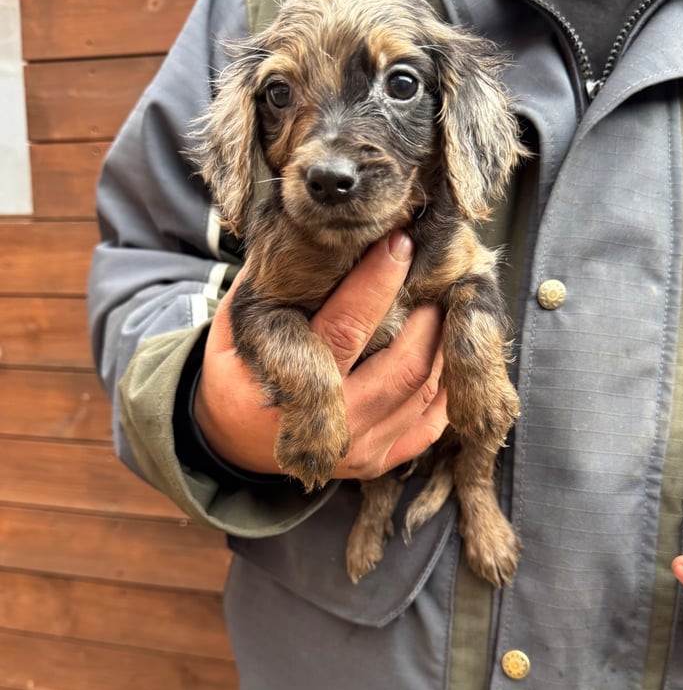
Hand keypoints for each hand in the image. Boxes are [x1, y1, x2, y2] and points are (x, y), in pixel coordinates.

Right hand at [193, 231, 447, 479]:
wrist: (231, 438)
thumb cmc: (238, 365)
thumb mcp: (239, 320)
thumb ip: (274, 281)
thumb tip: (314, 226)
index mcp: (291, 383)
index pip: (348, 327)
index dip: (379, 282)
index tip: (401, 243)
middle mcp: (333, 423)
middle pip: (403, 364)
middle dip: (428, 314)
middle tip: (437, 275)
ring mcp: (360, 448)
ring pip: (424, 391)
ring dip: (442, 344)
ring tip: (444, 306)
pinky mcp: (378, 463)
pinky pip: (430, 424)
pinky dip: (444, 385)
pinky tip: (443, 351)